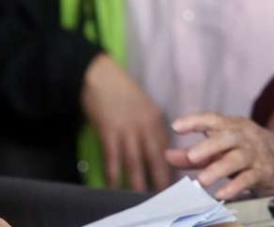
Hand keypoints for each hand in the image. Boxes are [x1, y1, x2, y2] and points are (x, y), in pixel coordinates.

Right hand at [80, 53, 171, 190]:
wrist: (100, 76)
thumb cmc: (121, 90)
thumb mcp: (144, 105)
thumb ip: (150, 125)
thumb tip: (155, 147)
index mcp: (156, 118)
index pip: (166, 147)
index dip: (169, 165)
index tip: (173, 181)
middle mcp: (145, 126)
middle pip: (155, 158)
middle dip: (159, 179)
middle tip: (162, 197)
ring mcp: (126, 130)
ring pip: (134, 163)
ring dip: (137, 182)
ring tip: (140, 198)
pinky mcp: (108, 132)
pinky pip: (112, 159)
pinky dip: (113, 175)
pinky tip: (114, 186)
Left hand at [166, 113, 273, 199]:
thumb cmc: (245, 151)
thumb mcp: (221, 149)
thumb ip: (194, 155)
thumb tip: (167, 156)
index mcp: (232, 126)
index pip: (213, 119)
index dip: (195, 121)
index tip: (176, 126)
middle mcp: (244, 137)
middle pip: (227, 137)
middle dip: (209, 146)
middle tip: (191, 156)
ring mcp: (255, 154)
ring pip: (237, 158)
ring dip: (219, 168)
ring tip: (202, 180)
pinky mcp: (263, 172)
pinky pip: (249, 178)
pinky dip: (235, 186)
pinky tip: (221, 194)